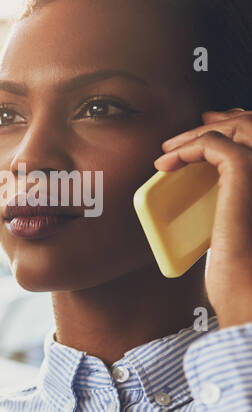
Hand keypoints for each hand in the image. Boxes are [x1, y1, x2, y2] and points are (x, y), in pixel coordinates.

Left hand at [157, 108, 251, 327]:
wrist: (248, 289)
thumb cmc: (246, 270)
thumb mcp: (243, 222)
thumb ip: (239, 198)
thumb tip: (217, 185)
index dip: (240, 127)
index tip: (207, 130)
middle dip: (224, 121)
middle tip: (184, 134)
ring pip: (240, 129)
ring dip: (200, 132)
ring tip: (168, 150)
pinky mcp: (247, 172)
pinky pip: (216, 146)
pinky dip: (190, 147)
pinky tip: (167, 163)